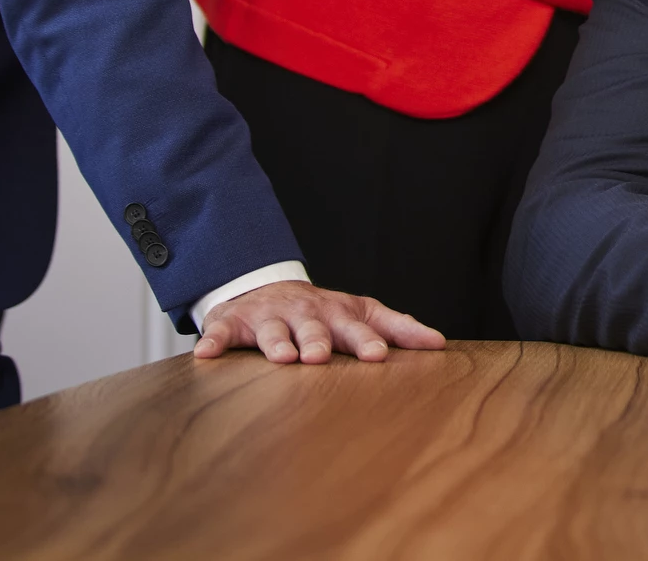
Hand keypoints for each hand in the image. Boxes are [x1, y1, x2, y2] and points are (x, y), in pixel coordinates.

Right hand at [192, 280, 446, 364]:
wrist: (266, 289)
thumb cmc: (323, 313)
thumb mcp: (362, 313)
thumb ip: (399, 328)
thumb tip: (440, 343)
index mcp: (337, 314)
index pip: (355, 327)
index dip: (366, 340)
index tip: (378, 355)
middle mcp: (304, 314)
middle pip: (312, 328)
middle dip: (317, 341)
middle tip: (320, 356)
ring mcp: (268, 318)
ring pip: (272, 330)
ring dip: (276, 343)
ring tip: (281, 358)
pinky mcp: (234, 324)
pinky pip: (222, 333)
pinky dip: (214, 341)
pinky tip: (207, 354)